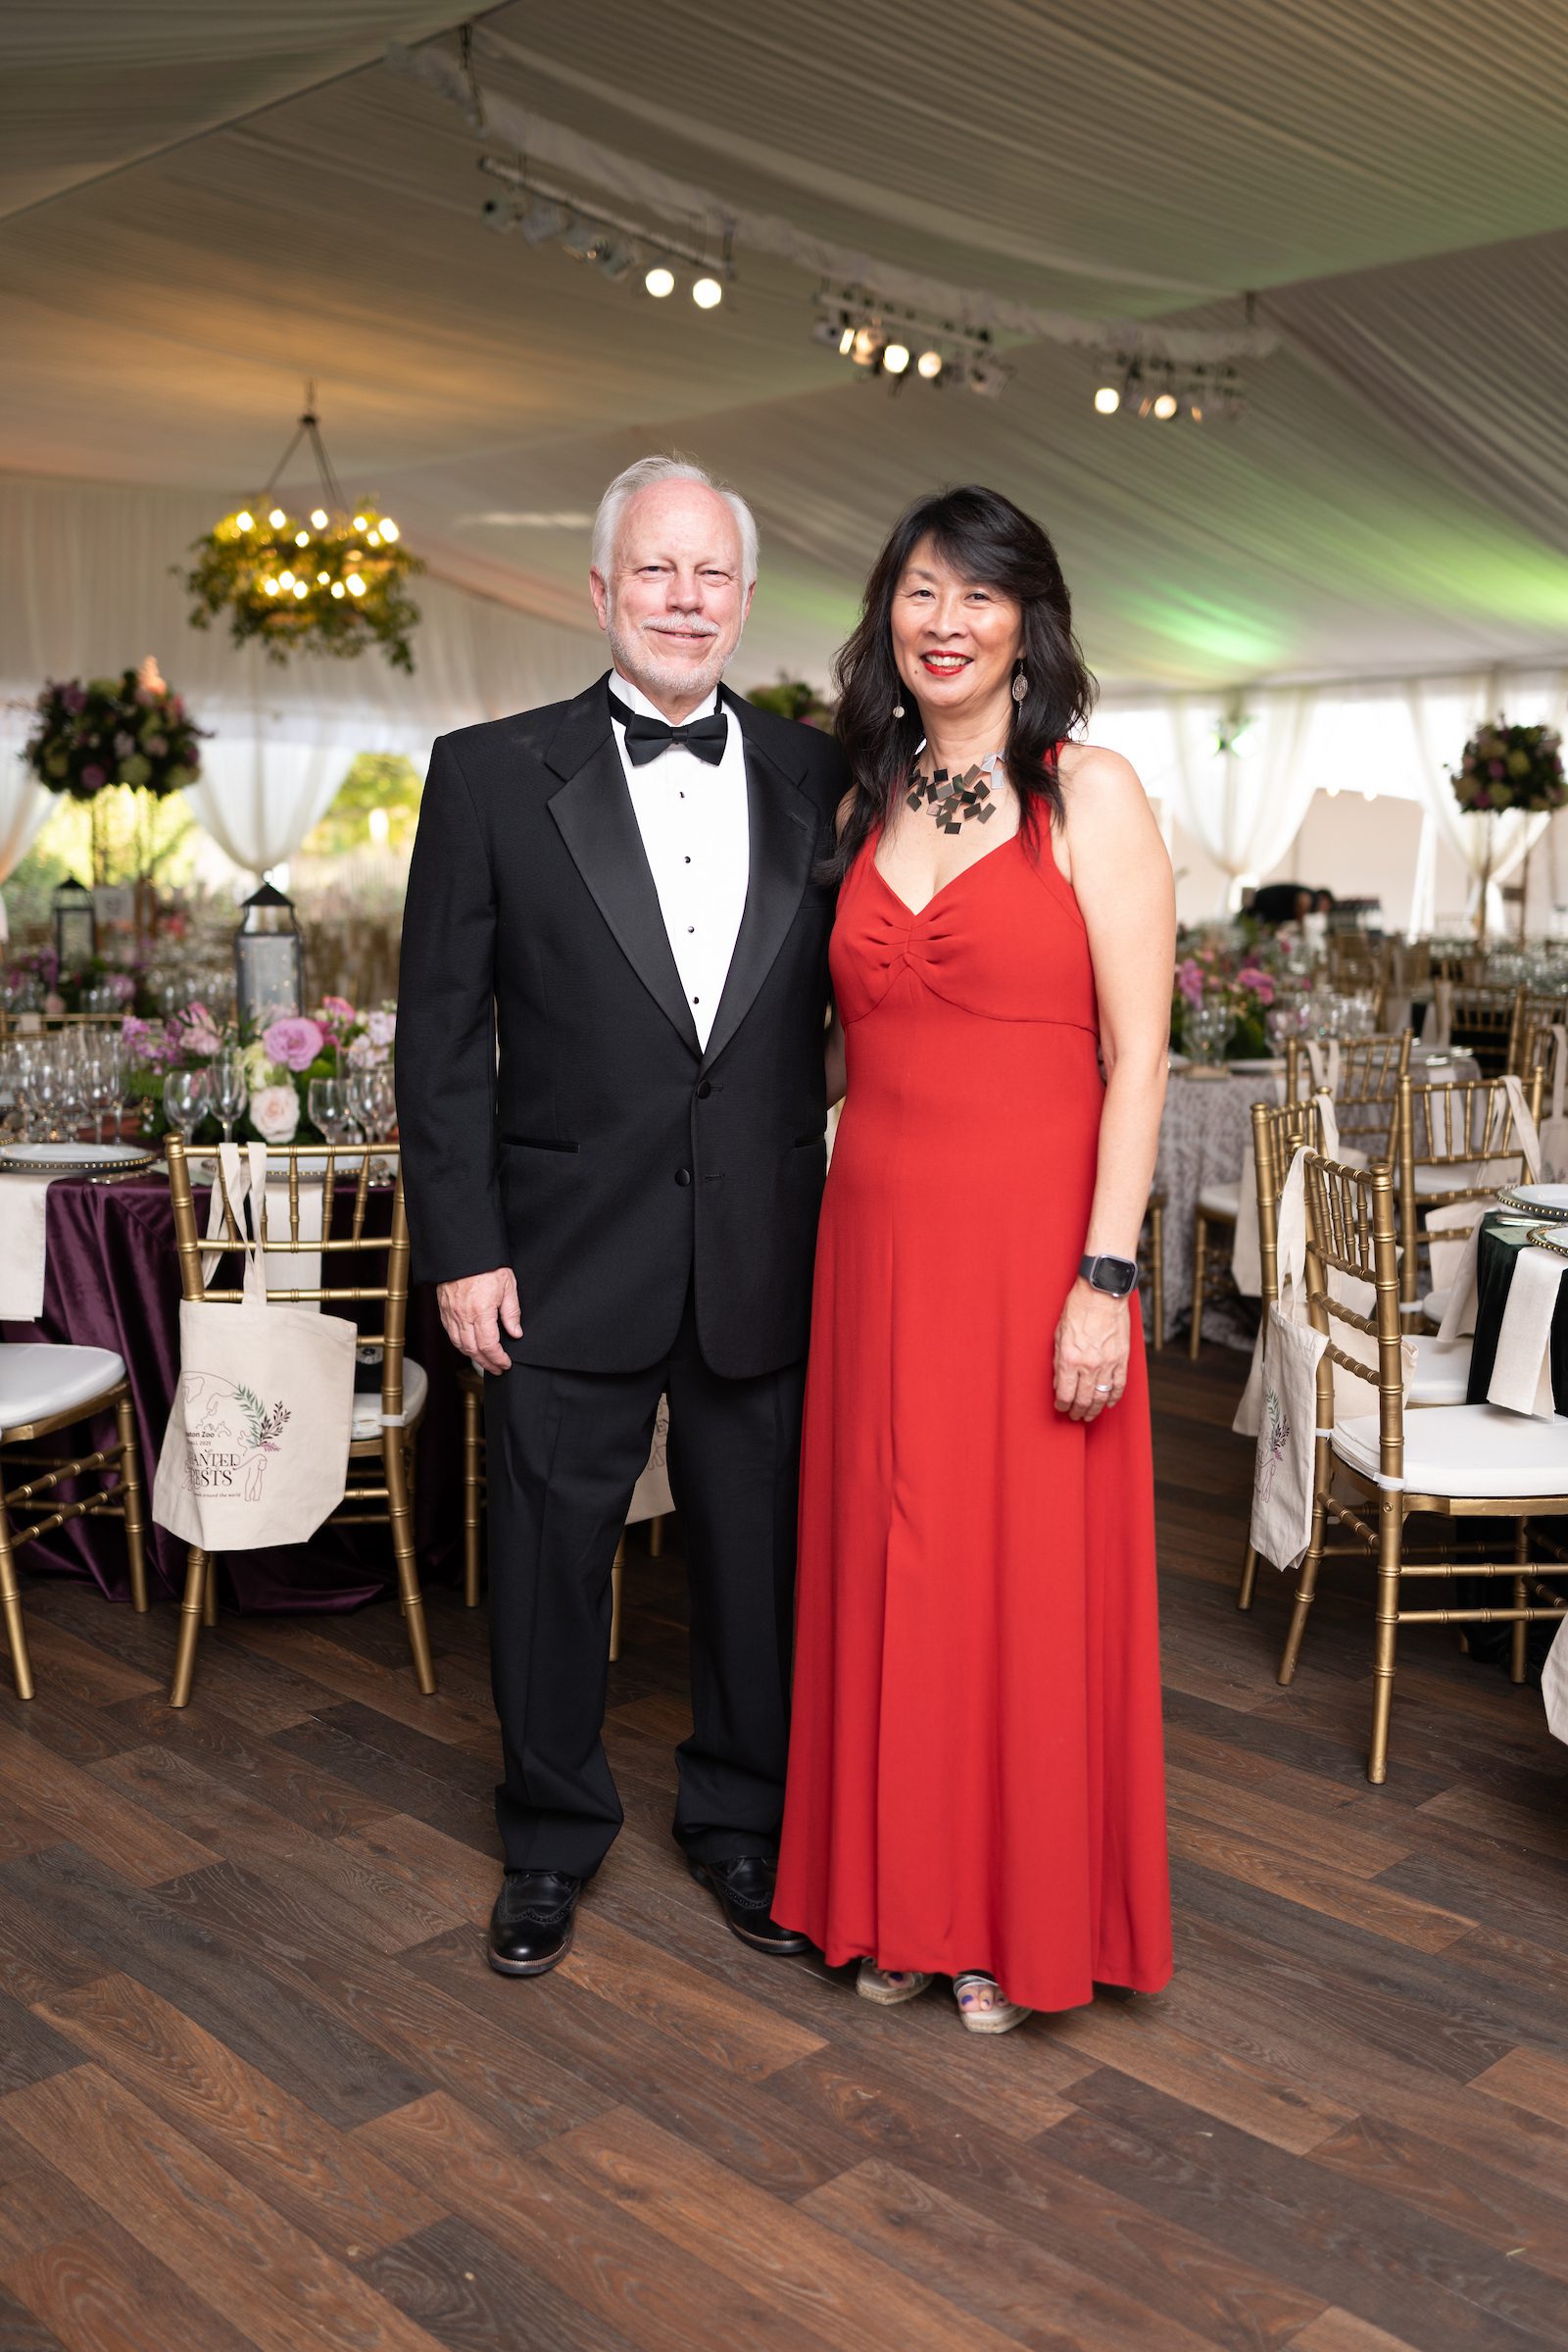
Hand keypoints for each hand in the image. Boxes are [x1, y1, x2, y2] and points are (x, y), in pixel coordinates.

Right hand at [437, 1268, 521, 1374]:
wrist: (463, 1250)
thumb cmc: (487, 1264)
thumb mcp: (507, 1285)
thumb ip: (511, 1312)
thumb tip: (515, 1333)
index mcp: (481, 1311)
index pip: (489, 1345)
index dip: (498, 1359)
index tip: (506, 1364)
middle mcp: (463, 1315)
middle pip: (473, 1349)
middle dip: (487, 1363)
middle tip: (498, 1369)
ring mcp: (451, 1313)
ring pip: (459, 1344)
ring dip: (473, 1357)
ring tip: (485, 1362)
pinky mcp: (443, 1309)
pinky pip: (450, 1334)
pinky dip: (460, 1345)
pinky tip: (469, 1346)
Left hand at [1053, 1276, 1130, 1422]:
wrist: (1102, 1292)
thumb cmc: (1077, 1308)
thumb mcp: (1059, 1334)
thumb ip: (1059, 1360)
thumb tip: (1059, 1381)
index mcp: (1070, 1358)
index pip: (1065, 1394)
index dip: (1062, 1405)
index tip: (1061, 1407)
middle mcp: (1089, 1365)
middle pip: (1083, 1399)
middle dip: (1078, 1411)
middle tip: (1075, 1417)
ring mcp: (1108, 1363)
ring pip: (1101, 1396)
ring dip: (1094, 1409)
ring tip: (1089, 1415)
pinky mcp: (1122, 1359)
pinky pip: (1119, 1385)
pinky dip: (1113, 1397)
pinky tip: (1108, 1403)